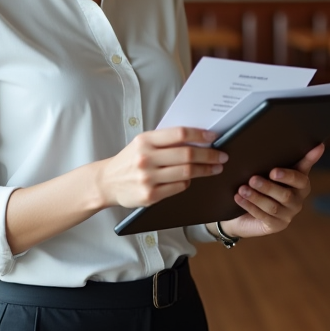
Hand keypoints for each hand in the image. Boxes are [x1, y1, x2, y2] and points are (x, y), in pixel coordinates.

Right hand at [95, 127, 226, 209]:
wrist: (107, 182)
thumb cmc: (129, 160)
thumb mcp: (142, 144)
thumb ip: (165, 140)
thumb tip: (197, 138)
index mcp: (145, 140)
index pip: (179, 134)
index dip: (200, 135)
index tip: (214, 137)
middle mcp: (146, 158)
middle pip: (187, 155)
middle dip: (210, 155)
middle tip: (222, 156)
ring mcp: (148, 178)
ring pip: (186, 172)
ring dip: (205, 170)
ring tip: (215, 168)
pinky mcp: (150, 196)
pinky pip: (179, 187)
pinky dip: (188, 181)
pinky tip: (191, 178)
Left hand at [218, 143, 324, 239]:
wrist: (248, 205)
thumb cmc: (264, 181)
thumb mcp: (274, 167)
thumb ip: (290, 156)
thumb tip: (319, 144)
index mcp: (301, 184)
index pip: (300, 179)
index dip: (288, 176)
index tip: (274, 171)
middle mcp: (297, 200)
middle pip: (285, 195)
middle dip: (267, 187)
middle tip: (252, 179)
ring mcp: (287, 215)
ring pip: (273, 207)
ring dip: (256, 197)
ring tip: (242, 189)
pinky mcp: (276, 225)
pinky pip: (263, 216)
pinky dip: (250, 206)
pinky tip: (239, 198)